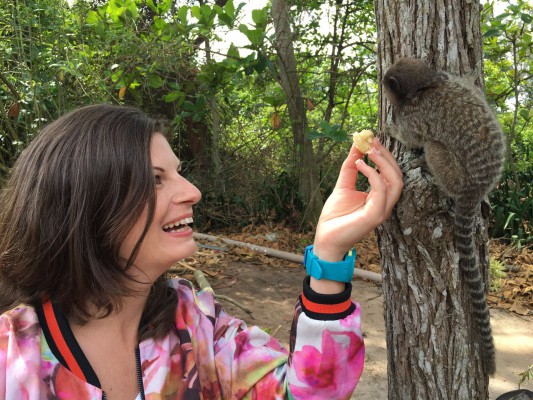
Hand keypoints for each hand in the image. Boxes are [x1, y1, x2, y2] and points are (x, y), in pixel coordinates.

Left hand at [311, 138, 402, 292]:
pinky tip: (360, 165)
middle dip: (386, 155)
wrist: (325, 238)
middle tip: (372, 141)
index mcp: (380, 197)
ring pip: (396, 182)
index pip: (391, 173)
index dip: (384, 155)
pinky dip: (373, 175)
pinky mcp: (375, 216)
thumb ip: (351, 166)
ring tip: (369, 150)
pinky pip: (381, 191)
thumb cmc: (335, 216)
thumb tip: (356, 145)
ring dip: (384, 163)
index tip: (372, 139)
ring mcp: (382, 211)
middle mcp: (385, 203)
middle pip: (398, 175)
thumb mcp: (343, 185)